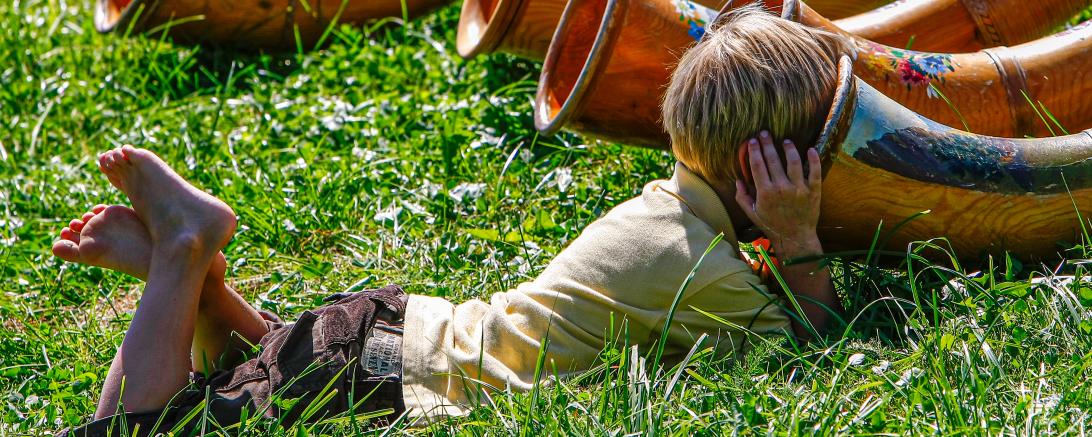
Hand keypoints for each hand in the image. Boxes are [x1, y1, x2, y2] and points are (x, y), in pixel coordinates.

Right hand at [734, 131, 822, 257]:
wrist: (795, 237)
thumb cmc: (771, 225)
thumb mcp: (752, 213)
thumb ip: (742, 197)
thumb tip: (738, 180)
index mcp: (765, 192)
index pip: (758, 165)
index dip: (754, 150)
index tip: (752, 140)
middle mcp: (781, 188)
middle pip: (773, 159)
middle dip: (767, 144)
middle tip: (765, 133)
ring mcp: (799, 188)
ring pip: (794, 161)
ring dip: (788, 148)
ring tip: (785, 140)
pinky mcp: (813, 191)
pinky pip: (815, 171)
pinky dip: (813, 159)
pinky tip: (810, 149)